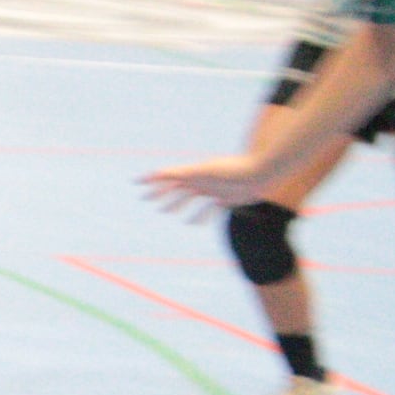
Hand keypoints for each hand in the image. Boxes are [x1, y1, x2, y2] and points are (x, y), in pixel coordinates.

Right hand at [141, 154, 270, 216]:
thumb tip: (157, 174)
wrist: (260, 174)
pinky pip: (209, 209)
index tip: (134, 183)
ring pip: (189, 198)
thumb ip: (181, 172)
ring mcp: (212, 189)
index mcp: (192, 173)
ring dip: (177, 204)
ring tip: (166, 212)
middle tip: (146, 201)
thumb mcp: (203, 170)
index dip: (150, 180)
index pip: (166, 176)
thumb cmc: (232, 169)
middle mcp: (200, 180)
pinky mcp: (225, 199)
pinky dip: (200, 216)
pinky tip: (194, 225)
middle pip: (175, 188)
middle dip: (160, 194)